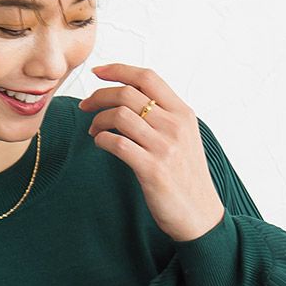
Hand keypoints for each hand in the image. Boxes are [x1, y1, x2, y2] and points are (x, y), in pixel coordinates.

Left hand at [78, 63, 225, 241]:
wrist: (200, 215)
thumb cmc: (187, 178)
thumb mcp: (184, 139)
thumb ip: (164, 117)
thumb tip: (130, 99)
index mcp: (183, 114)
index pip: (148, 77)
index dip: (119, 70)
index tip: (98, 71)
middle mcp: (175, 126)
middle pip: (128, 93)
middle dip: (99, 96)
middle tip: (85, 106)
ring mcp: (164, 147)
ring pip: (120, 115)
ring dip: (98, 120)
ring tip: (93, 131)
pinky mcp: (152, 169)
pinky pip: (117, 143)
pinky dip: (102, 140)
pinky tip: (100, 144)